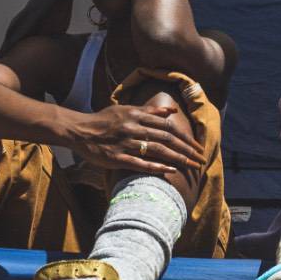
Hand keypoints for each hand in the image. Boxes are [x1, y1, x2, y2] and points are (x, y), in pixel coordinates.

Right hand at [68, 103, 204, 174]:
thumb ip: (150, 111)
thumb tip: (172, 111)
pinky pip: (140, 163)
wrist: (79, 130)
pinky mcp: (117, 158)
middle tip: (201, 158)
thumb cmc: (104, 120)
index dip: (185, 137)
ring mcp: (126, 143)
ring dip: (177, 159)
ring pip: (157, 150)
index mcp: (137, 115)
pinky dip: (156, 167)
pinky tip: (170, 171)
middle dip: (187, 149)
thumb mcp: (126, 109)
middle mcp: (134, 127)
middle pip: (167, 138)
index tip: (198, 146)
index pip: (168, 126)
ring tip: (192, 166)